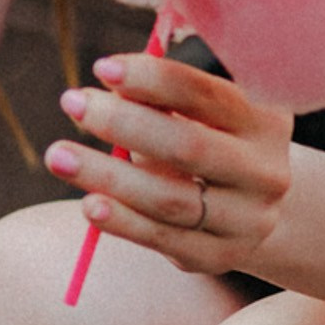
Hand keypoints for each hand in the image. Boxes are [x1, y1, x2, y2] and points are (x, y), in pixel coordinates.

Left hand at [44, 49, 292, 275]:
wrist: (245, 208)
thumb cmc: (205, 141)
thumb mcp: (195, 114)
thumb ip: (159, 96)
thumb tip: (110, 80)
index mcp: (263, 120)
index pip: (206, 94)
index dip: (152, 78)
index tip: (102, 68)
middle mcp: (266, 171)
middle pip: (188, 146)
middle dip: (123, 122)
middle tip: (72, 102)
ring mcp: (248, 220)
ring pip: (171, 199)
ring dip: (108, 176)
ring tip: (58, 155)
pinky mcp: (220, 256)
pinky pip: (164, 239)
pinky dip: (122, 222)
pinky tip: (89, 204)